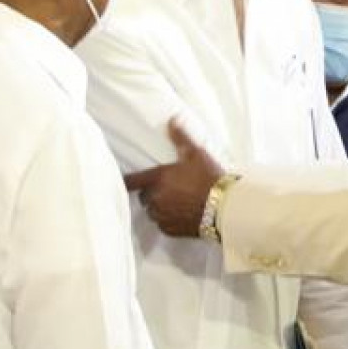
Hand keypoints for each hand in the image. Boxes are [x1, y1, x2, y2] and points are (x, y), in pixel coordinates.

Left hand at [124, 121, 225, 238]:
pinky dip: (168, 220)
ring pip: (153, 211)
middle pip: (144, 196)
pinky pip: (162, 224)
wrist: (224, 207)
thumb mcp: (196, 154)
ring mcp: (162, 216)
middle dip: (152, 192)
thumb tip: (173, 119)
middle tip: (168, 187)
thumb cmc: (209, 178)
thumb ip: (180, 137)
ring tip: (176, 201)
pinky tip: (182, 213)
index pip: (130, 181)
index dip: (126, 180)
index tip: (123, 179)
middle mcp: (155, 199)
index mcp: (157, 179)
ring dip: (159, 207)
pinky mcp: (170, 230)